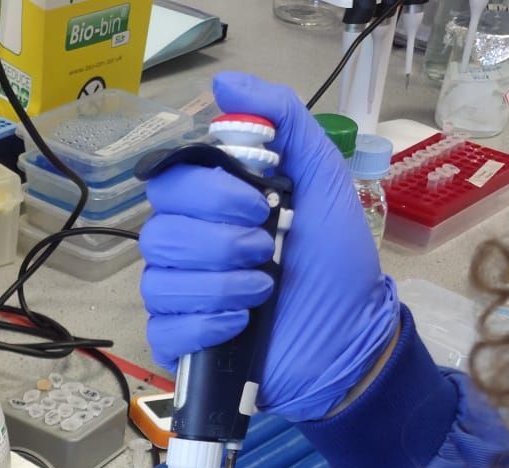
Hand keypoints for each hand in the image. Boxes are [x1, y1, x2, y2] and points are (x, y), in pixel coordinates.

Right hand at [139, 71, 400, 419]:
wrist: (351, 335)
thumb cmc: (336, 258)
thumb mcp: (321, 175)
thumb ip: (282, 121)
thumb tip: (226, 82)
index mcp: (210, 205)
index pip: (169, 183)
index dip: (207, 195)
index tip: (257, 205)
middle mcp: (187, 247)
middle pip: (157, 233)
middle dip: (218, 243)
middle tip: (266, 250)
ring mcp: (181, 297)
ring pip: (158, 281)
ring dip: (217, 284)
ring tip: (263, 290)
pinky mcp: (182, 344)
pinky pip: (163, 329)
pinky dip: (205, 324)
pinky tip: (241, 323)